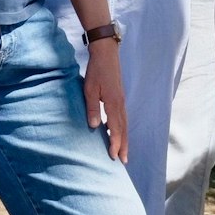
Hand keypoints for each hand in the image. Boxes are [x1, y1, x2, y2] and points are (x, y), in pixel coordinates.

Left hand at [83, 39, 129, 162]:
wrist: (106, 53)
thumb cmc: (96, 70)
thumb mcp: (89, 89)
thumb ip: (92, 108)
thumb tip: (94, 127)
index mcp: (113, 103)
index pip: (115, 128)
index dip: (114, 143)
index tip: (113, 156)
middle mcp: (120, 104)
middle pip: (123, 129)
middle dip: (123, 145)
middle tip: (123, 161)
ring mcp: (121, 100)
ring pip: (124, 124)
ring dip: (124, 138)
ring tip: (123, 151)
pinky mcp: (120, 97)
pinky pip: (122, 117)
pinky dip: (122, 128)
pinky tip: (118, 132)